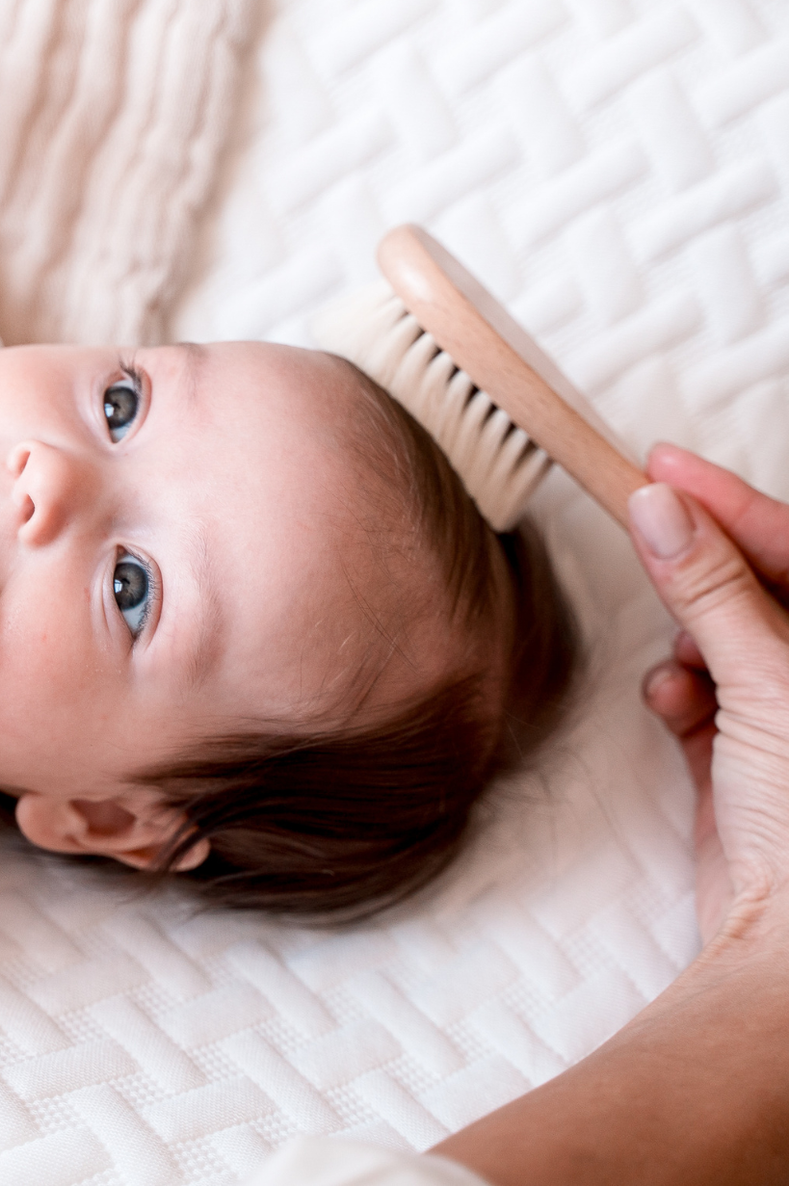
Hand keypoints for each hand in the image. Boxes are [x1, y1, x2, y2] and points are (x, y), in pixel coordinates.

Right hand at [630, 444, 788, 941]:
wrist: (788, 952)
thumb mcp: (769, 682)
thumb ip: (711, 590)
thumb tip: (662, 507)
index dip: (734, 503)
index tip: (663, 466)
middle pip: (756, 591)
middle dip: (703, 574)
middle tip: (645, 530)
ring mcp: (787, 723)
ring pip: (718, 640)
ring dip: (687, 640)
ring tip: (682, 660)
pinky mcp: (741, 761)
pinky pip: (696, 695)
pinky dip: (675, 691)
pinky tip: (671, 702)